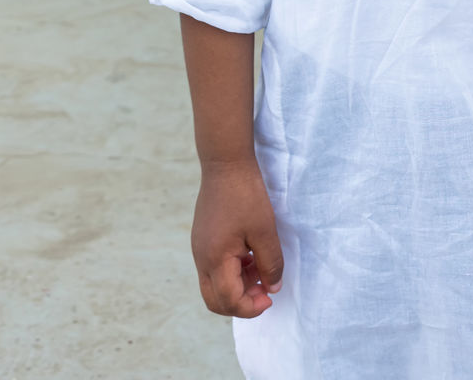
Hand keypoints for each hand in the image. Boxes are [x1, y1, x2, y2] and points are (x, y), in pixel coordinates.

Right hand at [190, 159, 284, 317]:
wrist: (226, 163)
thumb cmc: (246, 195)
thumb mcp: (265, 230)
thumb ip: (270, 263)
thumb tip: (272, 288)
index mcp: (215, 259)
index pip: (229, 301)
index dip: (251, 307)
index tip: (270, 298)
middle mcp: (201, 258)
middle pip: (215, 300)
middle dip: (241, 303)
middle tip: (264, 291)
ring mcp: (199, 248)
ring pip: (214, 285)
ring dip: (237, 287)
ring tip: (261, 270)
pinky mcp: (203, 238)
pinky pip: (214, 267)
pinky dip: (232, 272)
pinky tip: (250, 256)